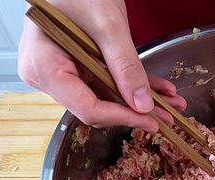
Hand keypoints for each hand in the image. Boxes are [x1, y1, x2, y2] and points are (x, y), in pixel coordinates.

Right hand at [18, 0, 185, 131]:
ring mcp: (60, 71)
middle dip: (136, 111)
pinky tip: (157, 89)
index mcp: (44, 67)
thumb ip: (125, 66)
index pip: (87, 107)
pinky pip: (105, 82)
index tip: (152, 120)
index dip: (122, 117)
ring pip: (105, 97)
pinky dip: (131, 85)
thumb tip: (142, 104)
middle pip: (96, 106)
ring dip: (139, 101)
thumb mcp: (107, 25)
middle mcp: (46, 75)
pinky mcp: (74, 67)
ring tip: (170, 102)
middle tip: (169, 115)